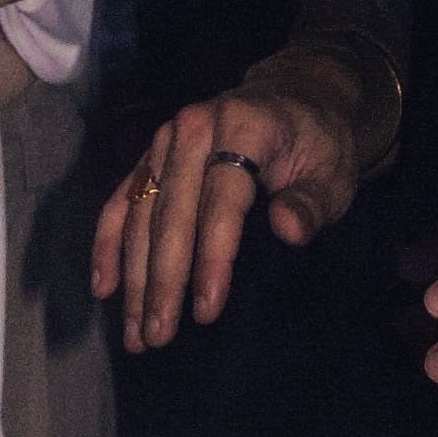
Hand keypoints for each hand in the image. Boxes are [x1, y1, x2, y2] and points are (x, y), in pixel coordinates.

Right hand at [93, 52, 375, 348]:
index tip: (206, 312)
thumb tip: (289, 230)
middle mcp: (193, 129)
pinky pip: (121, 203)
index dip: (212, 258)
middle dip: (162, 281)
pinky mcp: (149, 157)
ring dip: (134, 277)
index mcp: (242, 127)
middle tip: (158, 337)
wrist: (292, 99)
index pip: (222, 202)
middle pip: (171, 214)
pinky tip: (104, 288)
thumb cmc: (317, 146)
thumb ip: (312, 203)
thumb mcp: (333, 173)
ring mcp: (163, 142)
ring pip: (141, 216)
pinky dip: (108, 246)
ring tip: (137, 333)